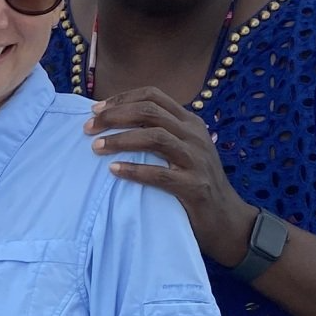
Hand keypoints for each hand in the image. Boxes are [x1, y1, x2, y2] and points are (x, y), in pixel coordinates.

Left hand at [88, 87, 255, 268]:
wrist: (227, 220)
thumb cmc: (196, 182)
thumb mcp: (183, 150)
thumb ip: (160, 133)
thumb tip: (115, 121)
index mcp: (190, 122)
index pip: (153, 96)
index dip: (122, 98)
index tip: (96, 110)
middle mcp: (194, 135)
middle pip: (150, 112)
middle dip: (115, 116)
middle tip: (88, 128)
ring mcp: (197, 160)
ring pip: (155, 137)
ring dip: (121, 139)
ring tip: (96, 147)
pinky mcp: (195, 186)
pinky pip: (160, 174)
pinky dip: (135, 170)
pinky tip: (114, 170)